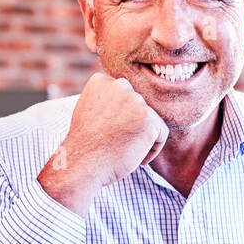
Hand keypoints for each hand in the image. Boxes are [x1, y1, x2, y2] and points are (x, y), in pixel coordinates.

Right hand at [39, 73, 168, 214]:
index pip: (123, 97)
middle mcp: (120, 85)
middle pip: (137, 107)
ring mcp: (136, 100)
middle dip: (131, 126)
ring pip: (150, 120)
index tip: (107, 132)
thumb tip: (125, 99)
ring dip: (140, 137)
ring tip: (122, 150)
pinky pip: (161, 134)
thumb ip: (106, 99)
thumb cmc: (85, 144)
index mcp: (102, 80)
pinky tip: (136, 159)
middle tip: (116, 143)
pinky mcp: (149, 118)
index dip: (118, 119)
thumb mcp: (88, 110)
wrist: (82, 163)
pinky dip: (151, 150)